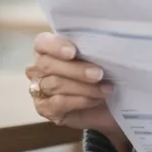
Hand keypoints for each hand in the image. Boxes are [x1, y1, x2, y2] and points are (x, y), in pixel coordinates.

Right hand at [26, 32, 127, 151]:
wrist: (112, 103)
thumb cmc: (105, 75)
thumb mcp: (101, 58)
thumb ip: (93, 49)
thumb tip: (100, 44)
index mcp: (50, 48)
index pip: (42, 43)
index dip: (55, 46)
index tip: (73, 52)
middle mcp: (40, 68)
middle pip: (47, 64)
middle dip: (76, 70)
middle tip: (98, 74)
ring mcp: (39, 89)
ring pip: (54, 84)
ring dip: (84, 87)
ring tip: (105, 89)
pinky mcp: (45, 108)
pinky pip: (58, 103)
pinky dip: (80, 101)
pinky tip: (96, 99)